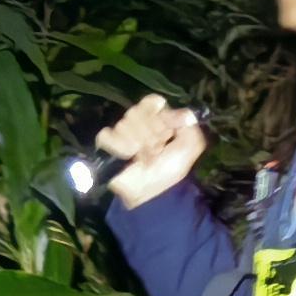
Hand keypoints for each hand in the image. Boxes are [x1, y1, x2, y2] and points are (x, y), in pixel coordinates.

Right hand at [96, 94, 208, 208]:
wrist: (150, 193)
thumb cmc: (169, 170)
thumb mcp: (189, 147)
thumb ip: (188, 124)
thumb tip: (184, 112)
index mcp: (158, 118)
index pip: (153, 102)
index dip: (161, 118)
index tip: (167, 134)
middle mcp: (138, 121)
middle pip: (137, 111)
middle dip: (150, 135)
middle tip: (157, 151)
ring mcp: (121, 131)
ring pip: (124, 124)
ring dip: (137, 145)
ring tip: (144, 159)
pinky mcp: (106, 143)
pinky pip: (107, 135)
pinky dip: (118, 147)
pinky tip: (126, 156)